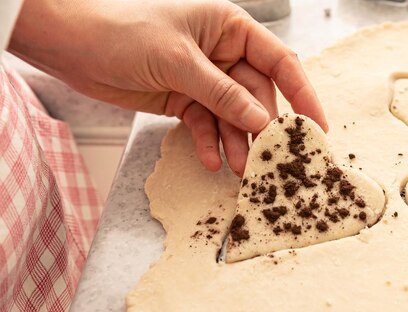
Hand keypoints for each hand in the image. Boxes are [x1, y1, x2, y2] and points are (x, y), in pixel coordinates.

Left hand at [9, 0, 327, 175]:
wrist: (72, 45)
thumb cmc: (122, 32)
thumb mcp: (179, 61)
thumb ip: (223, 93)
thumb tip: (262, 119)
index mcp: (230, 28)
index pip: (279, 61)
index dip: (302, 93)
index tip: (317, 126)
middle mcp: (223, 53)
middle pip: (257, 95)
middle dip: (262, 127)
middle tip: (271, 159)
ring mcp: (205, 79)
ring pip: (233, 115)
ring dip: (237, 141)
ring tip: (240, 169)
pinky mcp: (186, 99)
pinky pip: (207, 124)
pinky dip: (210, 142)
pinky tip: (212, 160)